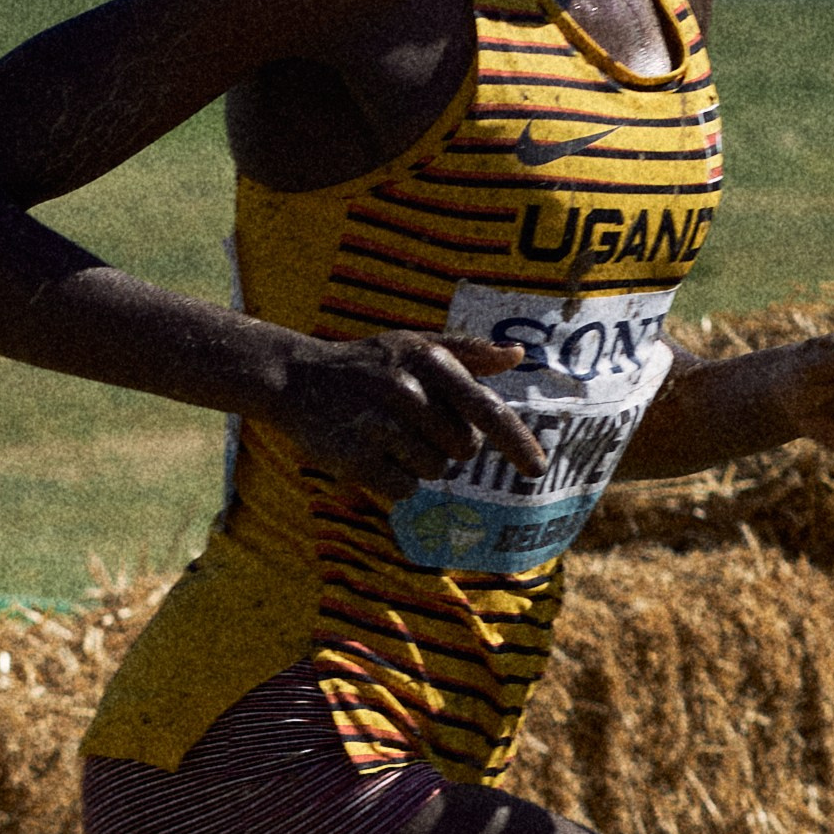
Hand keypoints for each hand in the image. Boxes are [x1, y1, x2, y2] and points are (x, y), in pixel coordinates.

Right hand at [266, 330, 547, 500]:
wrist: (295, 377)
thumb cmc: (366, 363)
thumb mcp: (413, 345)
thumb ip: (466, 352)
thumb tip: (517, 355)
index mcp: (428, 360)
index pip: (485, 408)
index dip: (516, 442)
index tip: (538, 469)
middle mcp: (405, 390)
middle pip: (463, 448)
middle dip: (446, 445)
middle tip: (412, 424)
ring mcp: (378, 424)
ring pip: (434, 470)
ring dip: (417, 462)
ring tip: (386, 435)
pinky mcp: (355, 457)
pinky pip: (404, 489)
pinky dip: (394, 480)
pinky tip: (371, 454)